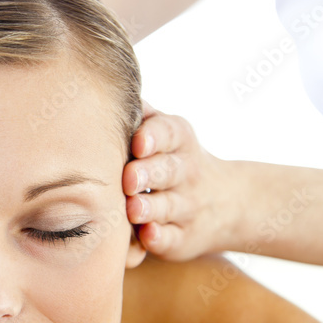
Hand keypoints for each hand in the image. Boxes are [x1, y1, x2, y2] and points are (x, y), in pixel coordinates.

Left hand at [123, 102, 234, 260]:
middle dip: (147, 174)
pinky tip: (147, 237)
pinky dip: (160, 238)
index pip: (169, 132)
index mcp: (178, 140)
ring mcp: (186, 206)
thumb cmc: (170, 157)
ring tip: (133, 209)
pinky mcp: (182, 238)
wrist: (225, 202)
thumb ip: (139, 112)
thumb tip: (98, 83)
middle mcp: (186, 172)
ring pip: (168, 206)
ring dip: (150, 208)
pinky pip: (171, 238)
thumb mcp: (165, 130)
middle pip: (168, 171)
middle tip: (128, 178)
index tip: (138, 143)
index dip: (153, 137)